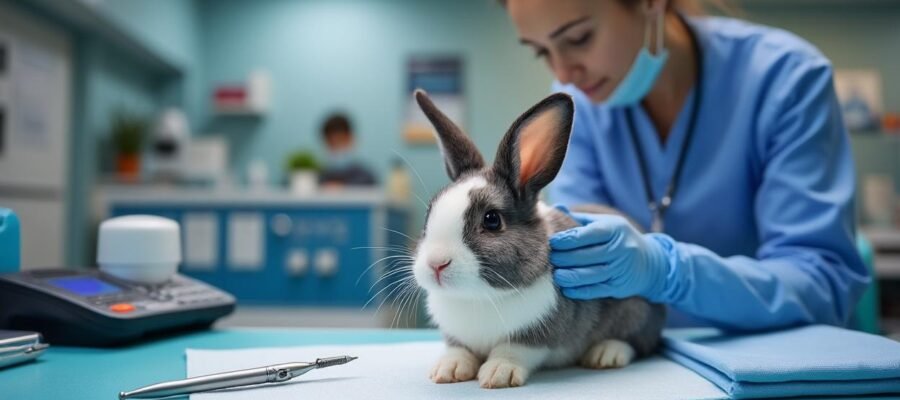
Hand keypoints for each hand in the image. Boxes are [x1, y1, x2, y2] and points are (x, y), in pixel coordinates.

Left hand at [549, 210, 670, 301]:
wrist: (650, 262)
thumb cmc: (619, 238)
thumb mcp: (606, 223)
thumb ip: (580, 218)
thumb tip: (556, 208)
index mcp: (615, 229)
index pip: (585, 235)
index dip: (565, 239)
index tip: (551, 241)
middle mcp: (620, 249)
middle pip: (585, 256)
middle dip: (563, 258)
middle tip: (549, 259)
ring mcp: (620, 269)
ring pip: (589, 275)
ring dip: (568, 276)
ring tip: (555, 275)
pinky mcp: (619, 287)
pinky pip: (595, 290)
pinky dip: (579, 290)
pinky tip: (566, 288)